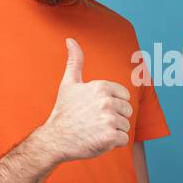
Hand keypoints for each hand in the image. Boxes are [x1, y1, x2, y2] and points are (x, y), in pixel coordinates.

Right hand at [40, 38, 131, 160]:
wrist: (55, 139)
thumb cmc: (64, 112)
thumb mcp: (69, 84)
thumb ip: (75, 61)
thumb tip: (71, 40)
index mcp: (101, 87)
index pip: (124, 96)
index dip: (113, 104)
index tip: (96, 109)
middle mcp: (107, 101)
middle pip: (127, 111)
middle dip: (114, 118)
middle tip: (95, 122)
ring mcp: (109, 119)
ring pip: (125, 126)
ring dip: (113, 131)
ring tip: (95, 130)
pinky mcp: (110, 137)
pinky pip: (124, 139)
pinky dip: (113, 143)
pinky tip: (97, 139)